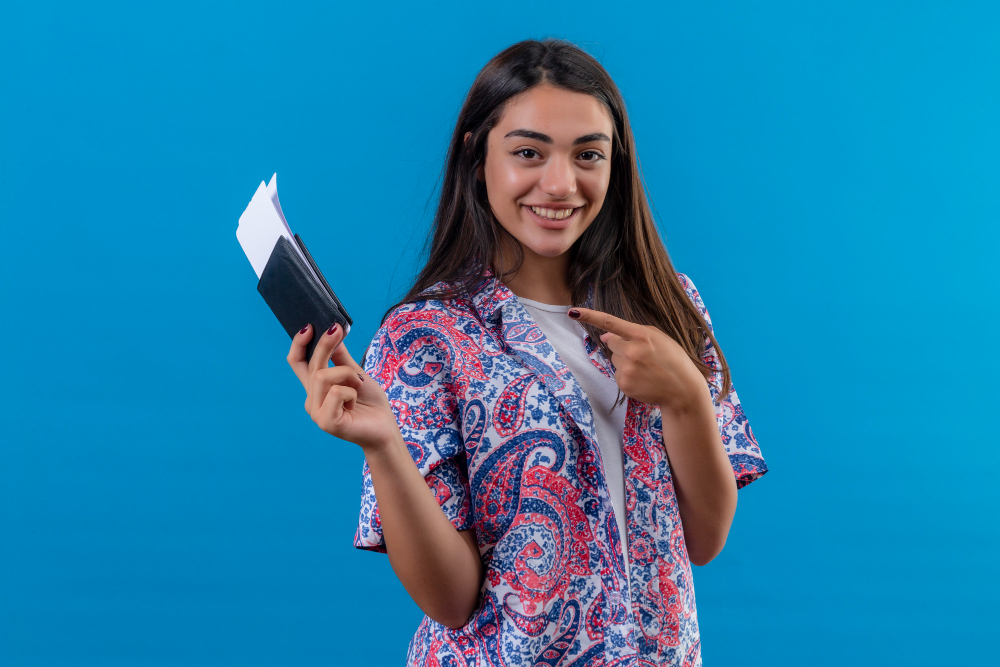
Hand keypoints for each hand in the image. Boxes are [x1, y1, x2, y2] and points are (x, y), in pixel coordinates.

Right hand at [287, 323, 401, 452]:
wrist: (384, 429)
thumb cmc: (370, 403)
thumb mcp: (356, 373)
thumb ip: (341, 357)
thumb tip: (333, 331)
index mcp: (316, 388)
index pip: (297, 362)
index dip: (298, 344)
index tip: (309, 325)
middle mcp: (312, 399)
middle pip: (312, 364)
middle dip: (326, 344)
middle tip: (338, 328)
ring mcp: (316, 412)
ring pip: (323, 376)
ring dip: (347, 374)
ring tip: (359, 384)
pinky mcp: (326, 422)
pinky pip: (335, 393)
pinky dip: (351, 392)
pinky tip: (355, 403)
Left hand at [569, 308, 707, 412]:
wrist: (683, 389)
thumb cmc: (673, 360)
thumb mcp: (659, 338)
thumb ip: (632, 333)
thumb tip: (605, 336)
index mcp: (642, 335)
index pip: (611, 323)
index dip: (590, 316)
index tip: (573, 312)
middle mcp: (632, 351)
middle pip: (611, 343)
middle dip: (622, 346)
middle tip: (642, 356)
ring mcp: (627, 369)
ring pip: (614, 359)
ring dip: (625, 362)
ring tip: (646, 369)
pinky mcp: (624, 384)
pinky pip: (617, 374)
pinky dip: (627, 376)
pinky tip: (643, 379)